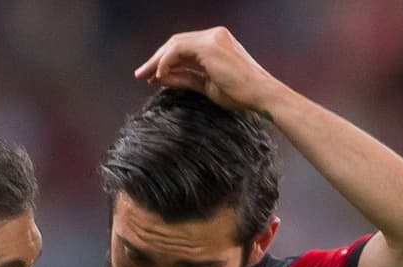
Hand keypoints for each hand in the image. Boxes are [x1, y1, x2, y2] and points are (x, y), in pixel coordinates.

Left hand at [134, 27, 282, 112]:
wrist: (260, 94)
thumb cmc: (240, 93)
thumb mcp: (207, 85)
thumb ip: (186, 78)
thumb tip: (163, 77)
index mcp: (216, 42)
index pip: (184, 47)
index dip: (166, 61)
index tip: (153, 77)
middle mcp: (214, 35)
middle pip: (176, 43)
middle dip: (156, 59)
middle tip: (141, 75)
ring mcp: (212, 38)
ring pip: (174, 45)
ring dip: (157, 61)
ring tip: (144, 76)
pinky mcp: (209, 45)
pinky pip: (178, 50)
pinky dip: (166, 62)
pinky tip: (159, 76)